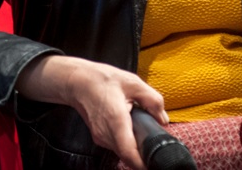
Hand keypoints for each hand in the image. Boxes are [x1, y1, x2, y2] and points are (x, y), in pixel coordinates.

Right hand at [17, 54, 165, 169]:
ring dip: (134, 147)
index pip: (129, 153)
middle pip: (128, 155)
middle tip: (155, 143)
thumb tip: (163, 119)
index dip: (143, 163)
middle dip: (143, 153)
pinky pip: (116, 145)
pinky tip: (130, 127)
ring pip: (122, 151)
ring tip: (142, 131)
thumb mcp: (134, 83)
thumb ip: (153, 100)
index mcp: (116, 121)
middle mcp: (106, 134)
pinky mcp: (99, 137)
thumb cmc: (103, 80)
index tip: (154, 162)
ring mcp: (101, 137)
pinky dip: (126, 141)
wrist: (78, 81)